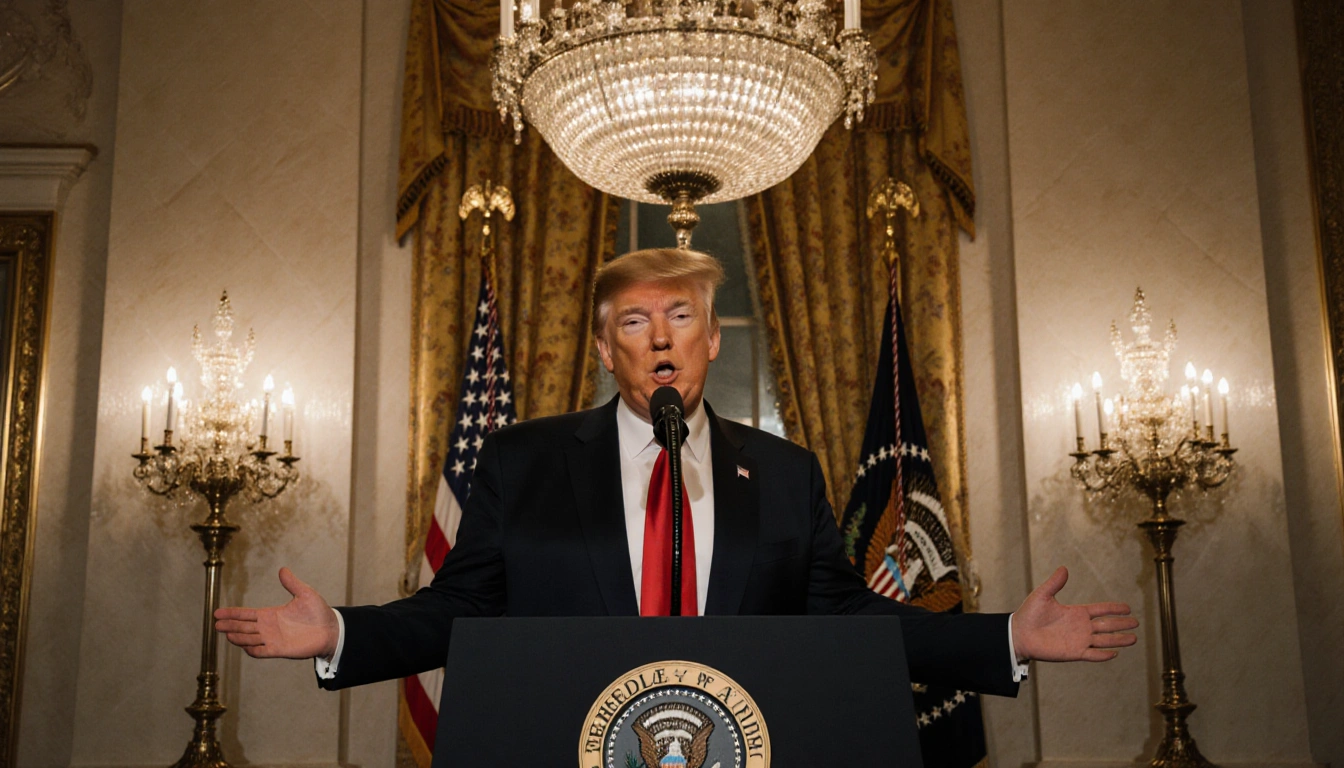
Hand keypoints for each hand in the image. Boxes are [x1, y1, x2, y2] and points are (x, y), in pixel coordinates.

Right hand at [214, 567, 338, 659]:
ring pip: (249, 640)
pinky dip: (252, 649)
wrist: (330, 629)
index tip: (217, 613)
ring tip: (228, 634)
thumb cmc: (318, 612)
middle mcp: (268, 628)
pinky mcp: (280, 650)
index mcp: (271, 614)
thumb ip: (292, 583)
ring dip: (239, 637)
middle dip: (230, 626)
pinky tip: (245, 646)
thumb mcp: (305, 593)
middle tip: (217, 625)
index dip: (232, 613)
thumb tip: (282, 569)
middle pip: (244, 627)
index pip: (246, 614)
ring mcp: (273, 639)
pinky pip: (262, 652)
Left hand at [1011, 566, 1137, 662]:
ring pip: (1104, 640)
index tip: (1128, 608)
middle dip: (1122, 624)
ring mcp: (1079, 640)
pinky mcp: (1073, 652)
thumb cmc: (1029, 614)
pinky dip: (1103, 655)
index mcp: (1076, 612)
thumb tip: (1064, 568)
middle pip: (1107, 625)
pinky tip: (1115, 653)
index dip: (1114, 608)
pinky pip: (1092, 654)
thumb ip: (1055, 583)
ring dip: (1118, 640)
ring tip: (1133, 638)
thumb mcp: (1042, 595)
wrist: (1019, 634)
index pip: (1100, 610)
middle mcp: (1081, 627)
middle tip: (1136, 623)